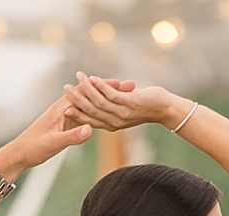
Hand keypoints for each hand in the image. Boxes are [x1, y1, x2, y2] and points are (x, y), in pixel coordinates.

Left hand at [0, 83, 121, 176]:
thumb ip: (72, 136)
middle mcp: (65, 107)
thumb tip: (89, 129)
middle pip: (93, 95)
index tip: (124, 85)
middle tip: (132, 87)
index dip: (107, 88)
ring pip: (91, 103)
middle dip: (112, 90)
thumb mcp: (53, 143)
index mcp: (62, 108)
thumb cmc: (33, 148)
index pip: (88, 92)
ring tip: (127, 96)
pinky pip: (87, 113)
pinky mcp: (66, 123)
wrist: (19, 154)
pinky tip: (110, 112)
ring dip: (108, 99)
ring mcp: (66, 115)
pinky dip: (100, 110)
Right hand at [61, 72, 189, 132]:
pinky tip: (93, 78)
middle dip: (77, 99)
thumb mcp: (125, 112)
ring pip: (99, 101)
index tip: (64, 107)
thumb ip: (112, 108)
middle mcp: (115, 122)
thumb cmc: (144, 108)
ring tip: (78, 77)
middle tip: (66, 87)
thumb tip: (100, 100)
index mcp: (111, 125)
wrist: (164, 109)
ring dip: (87, 88)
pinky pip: (111, 95)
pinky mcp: (130, 104)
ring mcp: (122, 113)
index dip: (76, 114)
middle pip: (91, 110)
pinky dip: (101, 85)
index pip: (89, 120)